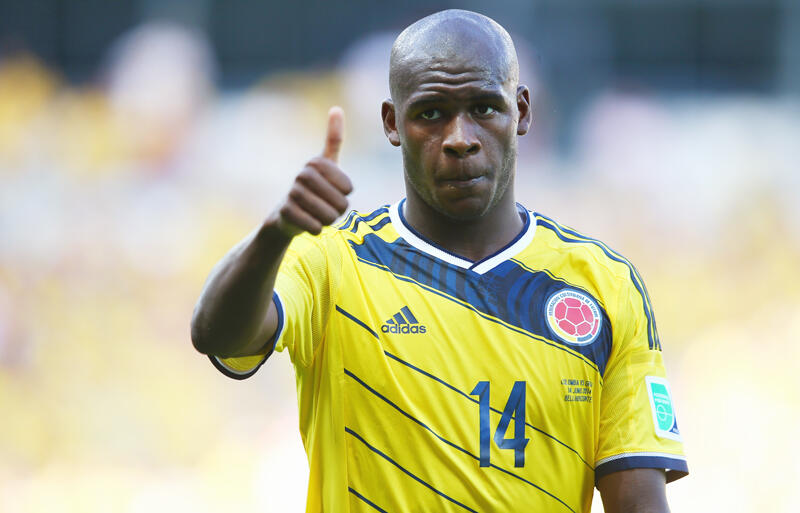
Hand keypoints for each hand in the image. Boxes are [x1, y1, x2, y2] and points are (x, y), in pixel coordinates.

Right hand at [276, 106, 352, 236]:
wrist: (286, 215)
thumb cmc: (313, 188)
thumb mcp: (326, 164)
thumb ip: (333, 139)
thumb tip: (336, 108)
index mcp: (315, 163)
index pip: (347, 186)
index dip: (345, 194)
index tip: (337, 192)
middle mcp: (302, 175)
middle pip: (340, 201)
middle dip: (339, 209)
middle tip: (331, 209)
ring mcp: (292, 193)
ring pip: (327, 214)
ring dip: (329, 219)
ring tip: (322, 216)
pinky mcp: (285, 212)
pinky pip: (312, 225)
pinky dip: (317, 228)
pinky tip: (313, 226)